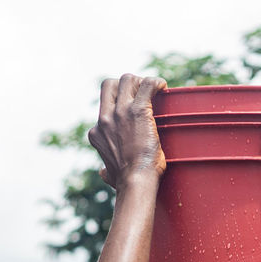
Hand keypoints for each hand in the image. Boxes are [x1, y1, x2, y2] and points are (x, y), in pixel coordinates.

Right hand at [88, 73, 166, 189]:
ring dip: (140, 81)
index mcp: (97, 132)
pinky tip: (163, 88)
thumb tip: (104, 173)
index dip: (119, 102)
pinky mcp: (137, 111)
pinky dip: (156, 83)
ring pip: (126, 79)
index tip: (132, 106)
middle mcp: (105, 118)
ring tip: (154, 90)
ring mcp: (119, 113)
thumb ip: (107, 170)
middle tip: (142, 93)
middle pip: (110, 84)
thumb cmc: (127, 181)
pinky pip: (147, 85)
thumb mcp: (109, 173)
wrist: (135, 181)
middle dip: (126, 84)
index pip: (104, 106)